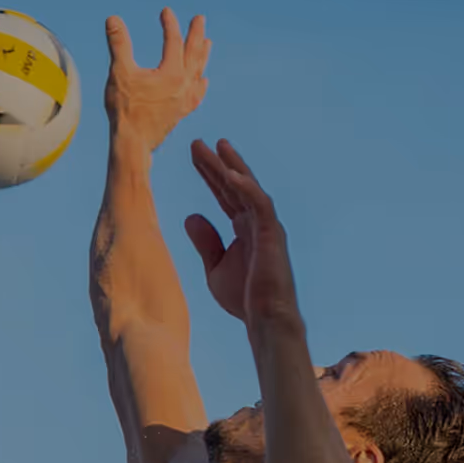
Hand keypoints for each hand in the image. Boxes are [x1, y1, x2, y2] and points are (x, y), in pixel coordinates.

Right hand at [104, 8, 210, 152]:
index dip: (170, 24)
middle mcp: (184, 84)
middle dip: (196, 34)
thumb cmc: (125, 109)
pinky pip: (197, 94)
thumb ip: (118, 44)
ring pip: (198, 72)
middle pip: (193, 53)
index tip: (166, 11)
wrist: (132, 144)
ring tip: (208, 43)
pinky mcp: (181, 112)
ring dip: (202, 55)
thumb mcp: (119, 72)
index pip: (174, 41)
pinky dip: (201, 84)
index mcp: (172, 72)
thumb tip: (113, 18)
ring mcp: (185, 99)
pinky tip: (203, 81)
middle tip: (200, 19)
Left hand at [184, 139, 301, 332]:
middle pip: (234, 185)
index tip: (194, 155)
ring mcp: (266, 225)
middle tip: (196, 143)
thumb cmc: (244, 298)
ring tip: (216, 145)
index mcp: (244, 228)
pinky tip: (229, 172)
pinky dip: (245, 187)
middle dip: (216, 163)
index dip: (210, 174)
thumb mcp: (214, 267)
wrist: (264, 319)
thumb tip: (190, 216)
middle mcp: (257, 222)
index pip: (224, 194)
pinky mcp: (273, 232)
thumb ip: (205, 242)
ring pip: (248, 187)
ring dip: (232, 166)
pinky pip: (259, 203)